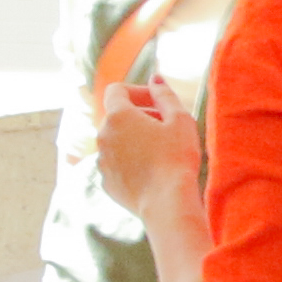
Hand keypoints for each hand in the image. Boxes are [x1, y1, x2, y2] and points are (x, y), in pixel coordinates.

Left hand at [92, 80, 203, 224]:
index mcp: (118, 116)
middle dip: (139, 115)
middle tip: (166, 126)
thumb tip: (155, 78)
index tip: (157, 102)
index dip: (137, 91)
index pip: (117, 90)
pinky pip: (116, 164)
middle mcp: (102, 136)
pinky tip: (152, 171)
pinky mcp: (106, 183)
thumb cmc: (176, 157)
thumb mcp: (180, 119)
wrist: (166, 203)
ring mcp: (101, 161)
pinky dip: (130, 161)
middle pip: (117, 116)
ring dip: (134, 139)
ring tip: (160, 150)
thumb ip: (165, 94)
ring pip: (115, 141)